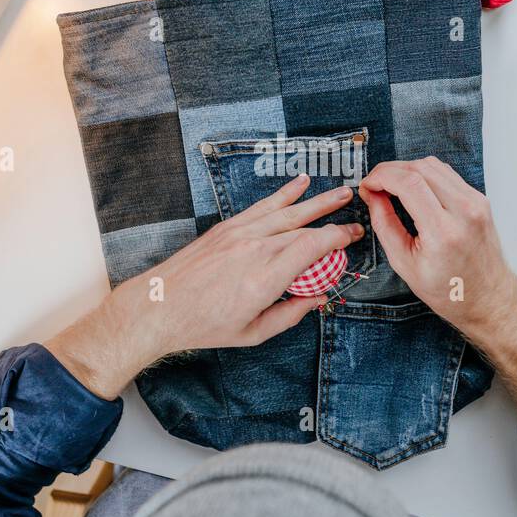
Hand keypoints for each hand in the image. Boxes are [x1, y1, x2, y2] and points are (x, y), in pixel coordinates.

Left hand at [46, 174, 362, 399]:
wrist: (160, 306)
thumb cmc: (203, 324)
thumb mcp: (253, 332)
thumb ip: (290, 314)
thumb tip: (318, 299)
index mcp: (265, 278)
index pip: (312, 247)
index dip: (338, 239)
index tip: (354, 237)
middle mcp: (255, 250)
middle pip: (304, 228)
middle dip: (334, 223)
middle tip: (356, 222)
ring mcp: (240, 234)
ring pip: (287, 212)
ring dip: (317, 201)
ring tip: (341, 193)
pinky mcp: (227, 228)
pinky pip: (262, 206)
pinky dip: (284, 194)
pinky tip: (300, 184)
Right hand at [357, 158, 516, 352]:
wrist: (488, 297)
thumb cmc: (449, 289)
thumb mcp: (404, 264)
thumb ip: (385, 224)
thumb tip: (372, 195)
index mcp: (443, 232)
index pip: (409, 183)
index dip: (381, 177)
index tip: (368, 184)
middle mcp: (464, 211)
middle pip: (420, 168)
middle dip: (390, 170)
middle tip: (375, 184)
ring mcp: (476, 202)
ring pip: (434, 165)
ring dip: (407, 169)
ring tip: (391, 186)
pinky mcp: (479, 199)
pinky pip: (447, 174)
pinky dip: (424, 174)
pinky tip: (412, 188)